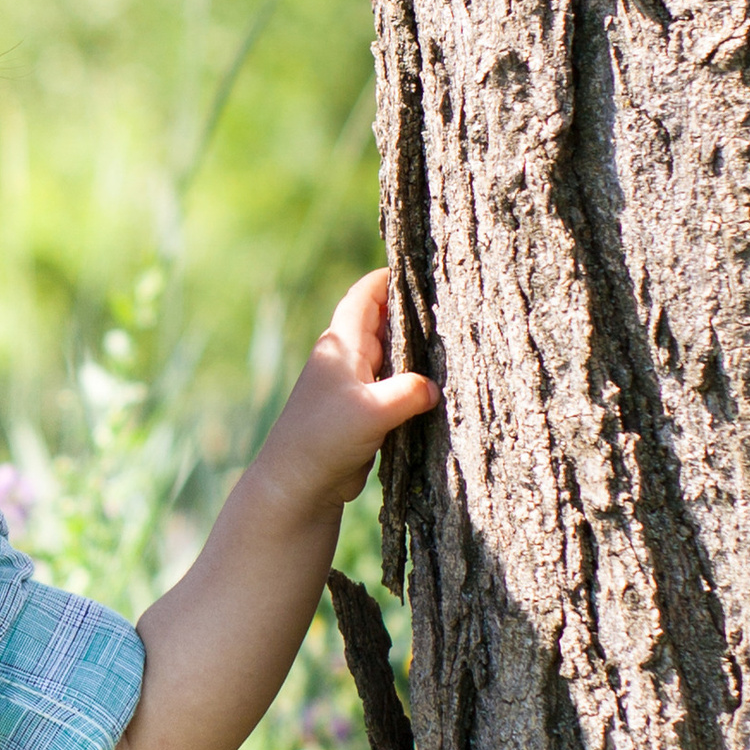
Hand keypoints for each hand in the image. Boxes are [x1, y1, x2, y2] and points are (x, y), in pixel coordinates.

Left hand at [251, 269, 438, 519]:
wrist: (298, 484)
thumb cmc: (323, 439)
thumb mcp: (372, 411)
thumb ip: (407, 392)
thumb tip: (434, 388)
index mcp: (340, 346)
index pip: (363, 297)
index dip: (386, 279)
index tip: (415, 265)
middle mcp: (345, 361)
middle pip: (381, 322)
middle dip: (409, 310)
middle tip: (448, 299)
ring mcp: (353, 387)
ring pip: (390, 356)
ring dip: (414, 348)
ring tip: (451, 337)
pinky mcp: (362, 413)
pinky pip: (392, 386)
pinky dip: (411, 380)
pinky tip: (436, 382)